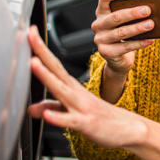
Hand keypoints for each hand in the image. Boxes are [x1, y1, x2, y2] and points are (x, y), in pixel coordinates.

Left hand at [27, 26, 143, 148]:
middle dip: (42, 52)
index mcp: (72, 87)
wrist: (130, 128)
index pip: (54, 65)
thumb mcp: (73, 112)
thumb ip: (53, 109)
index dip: (41, 49)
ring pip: (61, 90)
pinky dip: (58, 117)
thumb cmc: (101, 118)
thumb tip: (31, 109)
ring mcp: (82, 107)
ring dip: (47, 76)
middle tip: (30, 34)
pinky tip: (47, 115)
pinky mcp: (86, 123)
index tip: (30, 31)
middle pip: (56, 70)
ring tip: (33, 63)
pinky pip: (70, 121)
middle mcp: (76, 93)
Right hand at [92, 0, 154, 75]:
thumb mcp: (125, 22)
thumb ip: (132, 13)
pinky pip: (126, 47)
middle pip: (115, 16)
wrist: (118, 59)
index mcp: (102, 13)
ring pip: (121, 32)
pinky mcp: (107, 52)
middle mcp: (98, 25)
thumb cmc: (124, 35)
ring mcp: (101, 39)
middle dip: (132, 13)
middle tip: (147, 10)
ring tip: (151, 24)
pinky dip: (140, 43)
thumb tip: (151, 7)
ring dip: (137, 28)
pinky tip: (151, 39)